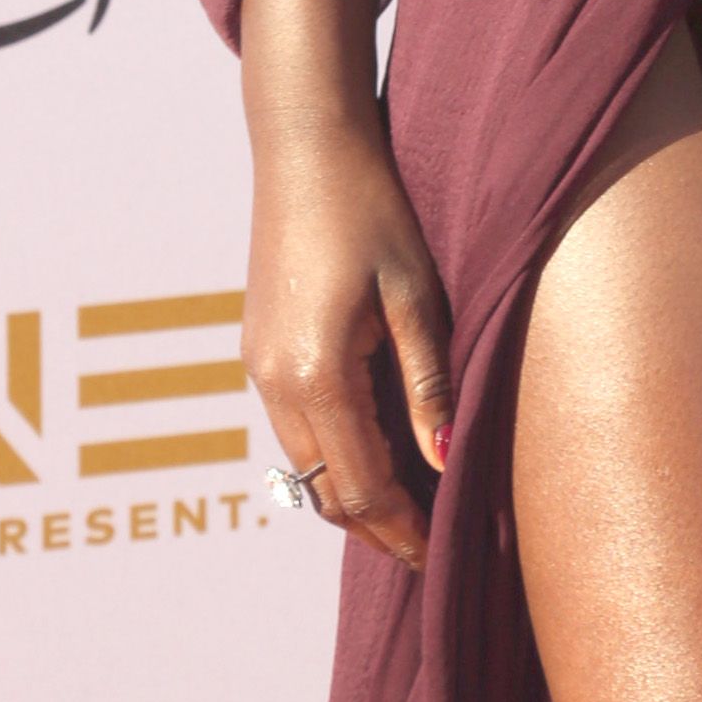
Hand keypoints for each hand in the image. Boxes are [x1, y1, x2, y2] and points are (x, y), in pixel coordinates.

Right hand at [242, 118, 453, 570]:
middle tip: (430, 545)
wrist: (305, 145)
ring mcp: (257, 368)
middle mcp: (274, 383)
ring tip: (411, 505)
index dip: (403, 530)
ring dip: (353, 493)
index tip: (442, 556)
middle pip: (326, 492)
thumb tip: (445, 464)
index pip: (362, 488)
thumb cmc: (372, 208)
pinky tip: (373, 445)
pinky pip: (293, 429)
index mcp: (317, 376)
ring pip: (304, 467)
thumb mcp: (415, 295)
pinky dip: (332, 453)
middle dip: (377, 526)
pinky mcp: (257, 349)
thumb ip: (428, 385)